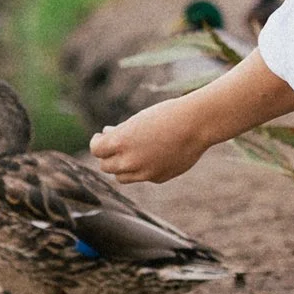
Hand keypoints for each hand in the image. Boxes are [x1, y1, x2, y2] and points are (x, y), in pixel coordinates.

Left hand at [90, 96, 214, 183]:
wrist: (196, 124)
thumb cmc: (167, 116)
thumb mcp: (138, 120)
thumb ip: (120, 133)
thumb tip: (106, 135)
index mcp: (121, 142)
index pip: (96, 150)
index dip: (97, 143)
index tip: (100, 137)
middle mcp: (129, 161)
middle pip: (106, 166)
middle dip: (107, 156)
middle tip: (113, 147)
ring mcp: (144, 172)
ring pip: (121, 177)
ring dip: (121, 167)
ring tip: (129, 154)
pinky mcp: (158, 178)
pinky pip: (142, 176)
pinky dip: (142, 169)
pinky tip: (152, 156)